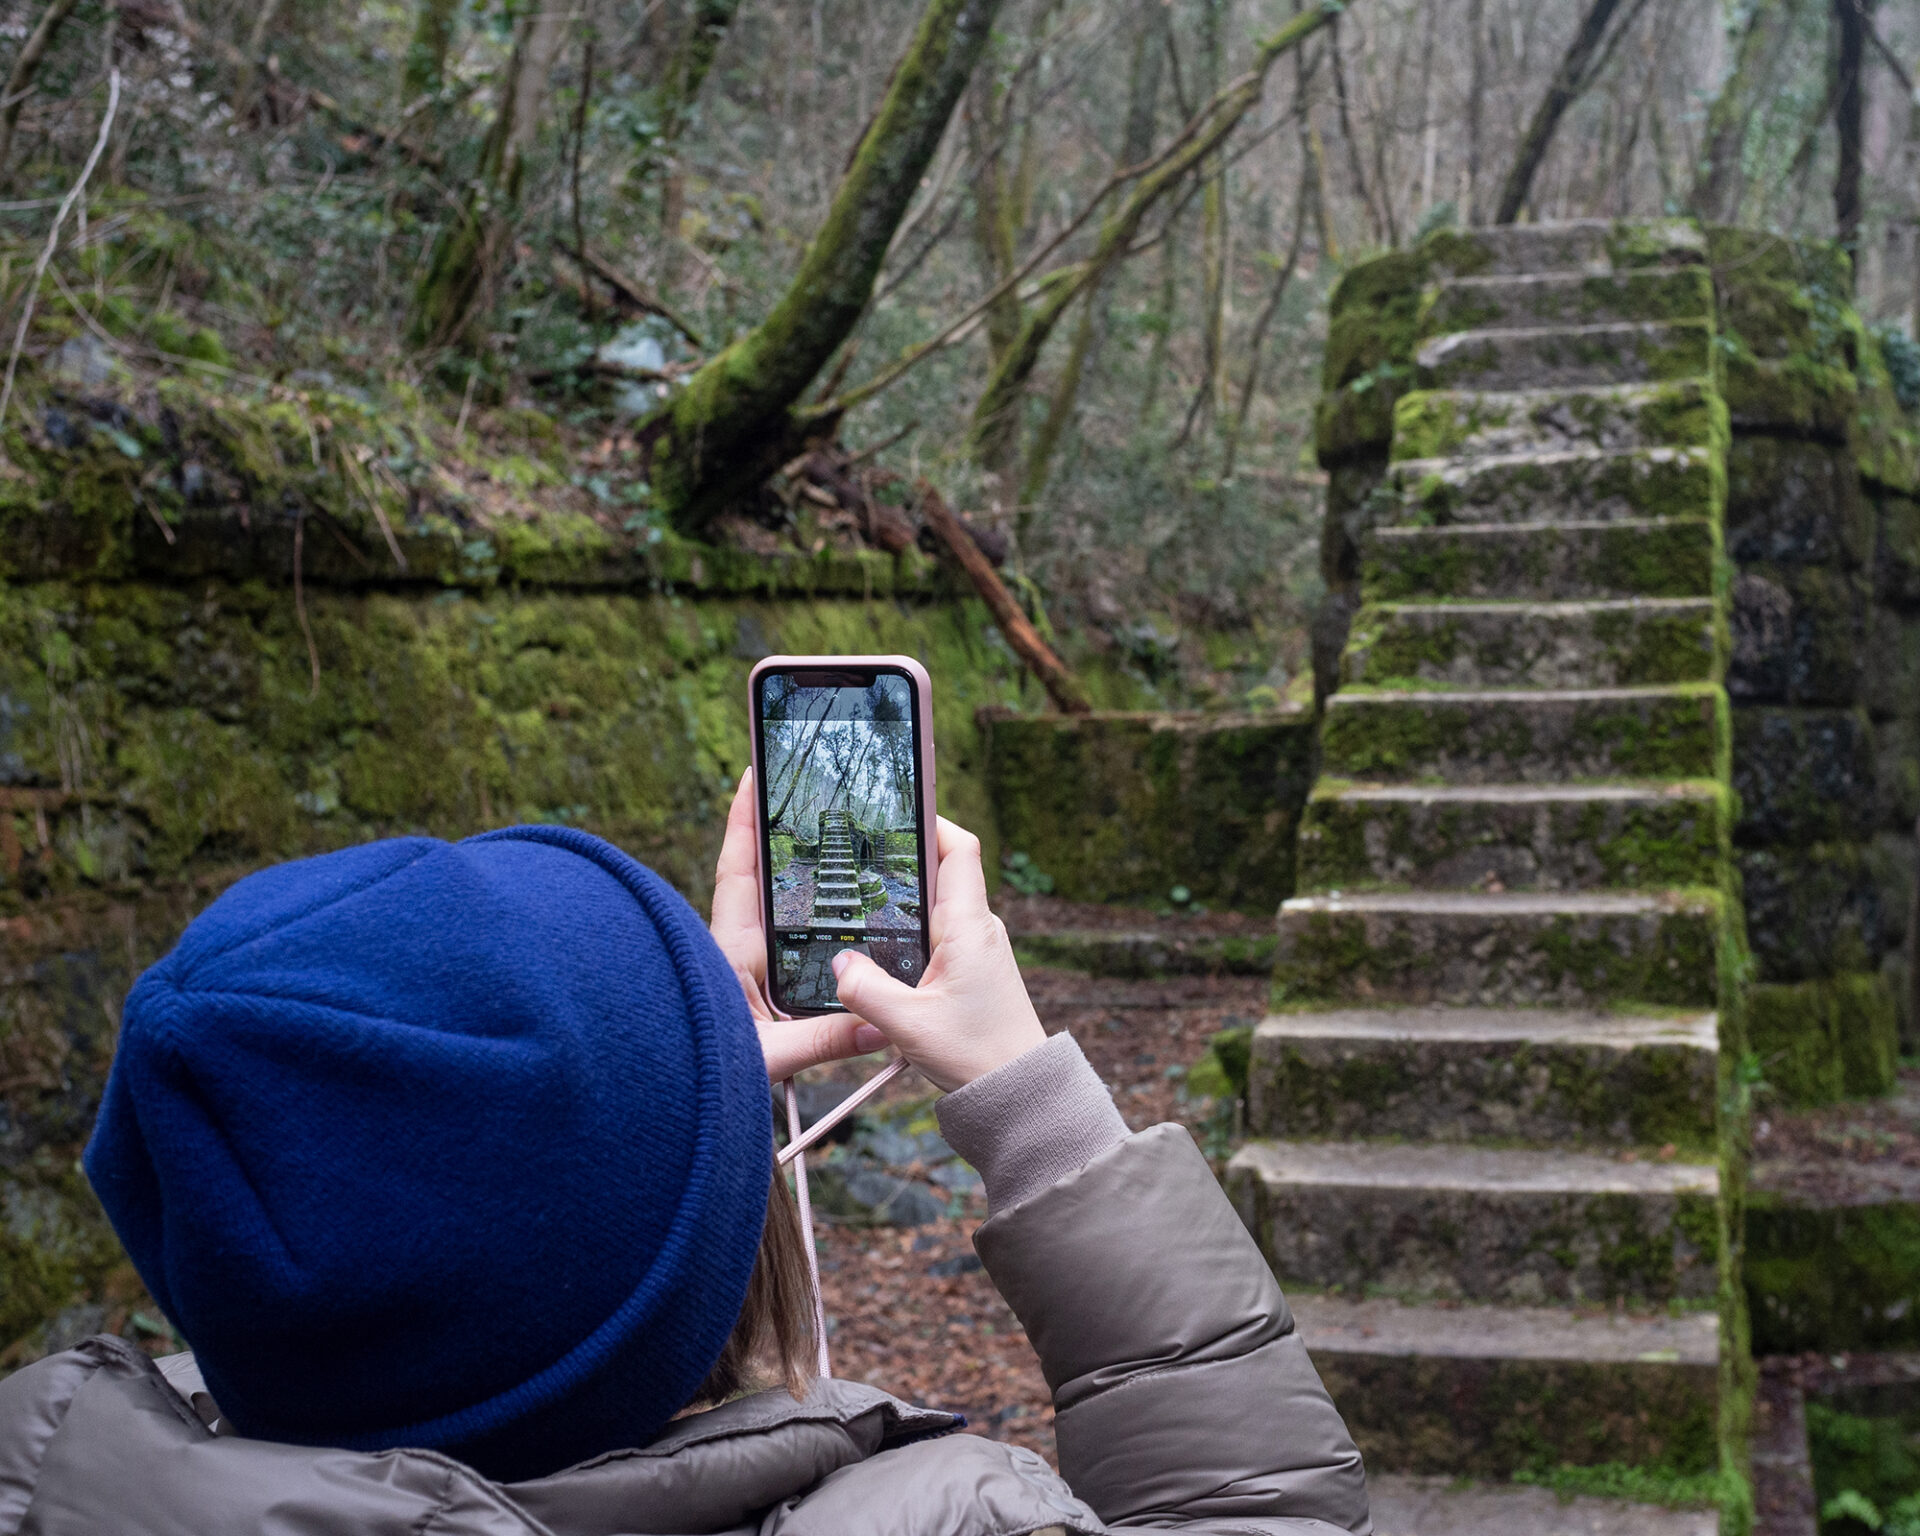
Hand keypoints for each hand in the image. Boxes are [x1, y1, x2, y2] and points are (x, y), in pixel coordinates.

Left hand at [711, 770, 887, 1079]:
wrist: (661, 1102)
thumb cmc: (700, 1072)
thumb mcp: (766, 1055)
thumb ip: (822, 1040)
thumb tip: (879, 1027)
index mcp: (731, 946)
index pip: (737, 867)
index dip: (743, 818)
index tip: (752, 773)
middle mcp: (735, 948)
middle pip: (757, 877)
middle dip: (776, 835)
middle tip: (804, 795)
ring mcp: (741, 968)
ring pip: (768, 909)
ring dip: (791, 877)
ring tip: (824, 840)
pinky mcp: (750, 991)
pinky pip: (777, 943)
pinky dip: (800, 920)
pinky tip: (828, 916)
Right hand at [829, 817, 1046, 1091]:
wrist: (1019, 1092)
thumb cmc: (977, 1055)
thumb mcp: (907, 1025)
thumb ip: (865, 989)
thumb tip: (838, 961)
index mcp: (969, 925)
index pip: (959, 849)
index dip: (932, 820)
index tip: (898, 808)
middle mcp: (979, 928)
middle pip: (945, 870)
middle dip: (907, 854)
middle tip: (862, 845)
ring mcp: (979, 948)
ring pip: (940, 904)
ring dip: (908, 895)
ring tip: (864, 889)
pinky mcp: (974, 970)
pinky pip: (941, 933)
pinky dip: (914, 927)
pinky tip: (884, 943)